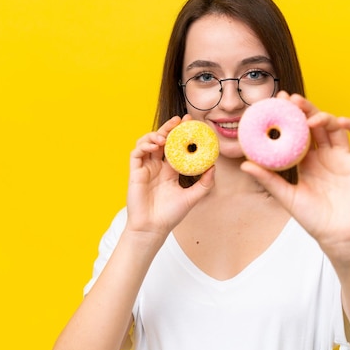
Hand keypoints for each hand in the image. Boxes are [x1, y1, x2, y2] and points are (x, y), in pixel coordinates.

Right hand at [126, 115, 214, 241]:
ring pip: (147, 143)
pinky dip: (144, 145)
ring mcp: (145, 168)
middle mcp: (157, 167)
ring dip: (155, 135)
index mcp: (170, 170)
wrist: (153, 228)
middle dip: (169, 128)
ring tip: (165, 136)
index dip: (181, 133)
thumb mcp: (193, 197)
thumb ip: (205, 183)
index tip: (191, 122)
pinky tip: (154, 145)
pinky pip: (136, 153)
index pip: (175, 146)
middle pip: (161, 140)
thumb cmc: (171, 215)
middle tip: (180, 120)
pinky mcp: (134, 172)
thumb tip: (214, 167)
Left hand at [241, 92, 349, 260]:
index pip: (297, 132)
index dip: (289, 116)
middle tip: (291, 100)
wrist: (339, 237)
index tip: (277, 102)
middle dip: (304, 109)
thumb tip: (244, 165)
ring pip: (334, 127)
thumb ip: (268, 180)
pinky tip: (341, 122)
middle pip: (315, 124)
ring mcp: (342, 157)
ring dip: (324, 116)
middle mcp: (324, 156)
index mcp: (306, 161)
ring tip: (310, 118)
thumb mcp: (287, 197)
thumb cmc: (312, 220)